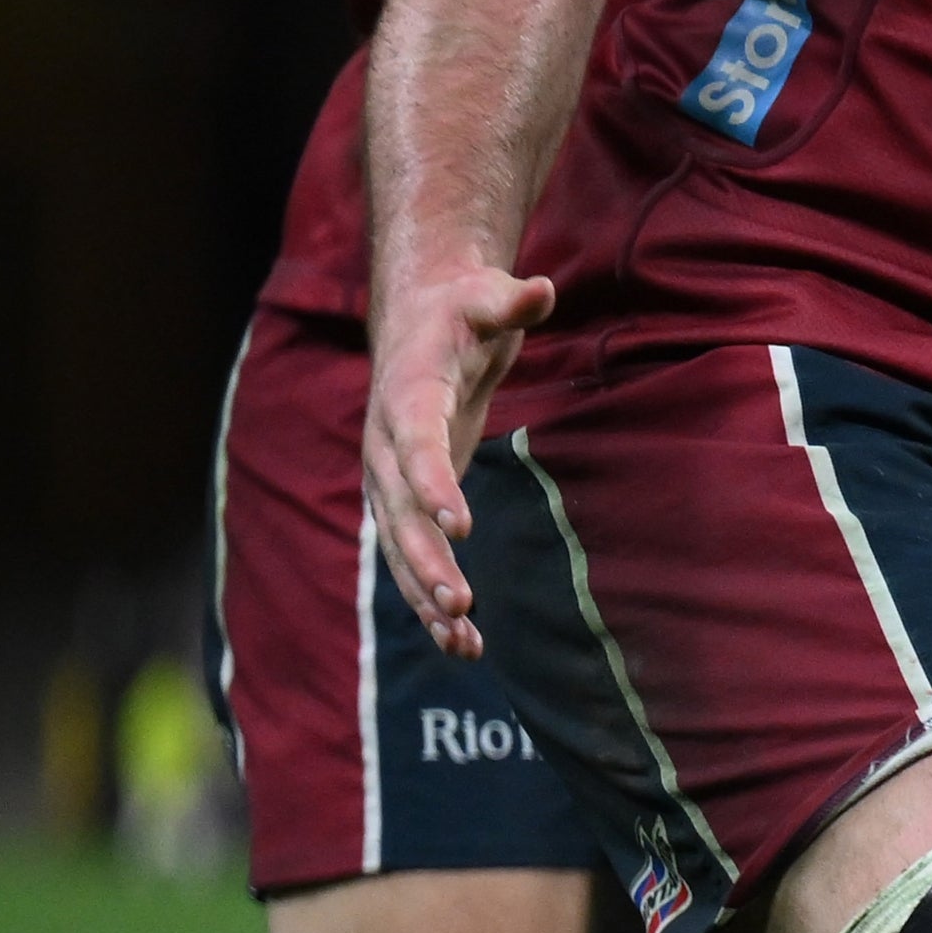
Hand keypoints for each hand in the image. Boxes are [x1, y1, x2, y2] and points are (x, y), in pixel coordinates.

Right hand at [360, 260, 554, 660]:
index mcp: (406, 395)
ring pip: (400, 545)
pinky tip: (464, 643)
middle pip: (399, 509)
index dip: (433, 483)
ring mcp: (391, 476)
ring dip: (427, 595)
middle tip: (460, 600)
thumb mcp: (487, 296)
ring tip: (463, 643)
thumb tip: (544, 288)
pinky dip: (433, 598)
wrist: (420, 321)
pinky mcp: (407, 499)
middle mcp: (387, 443)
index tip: (459, 524)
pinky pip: (412, 554)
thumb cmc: (461, 308)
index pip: (415, 443)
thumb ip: (512, 301)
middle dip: (425, 558)